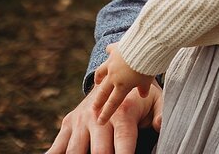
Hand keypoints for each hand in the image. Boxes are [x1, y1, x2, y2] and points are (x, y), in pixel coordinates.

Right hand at [46, 77, 161, 153]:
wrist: (115, 73)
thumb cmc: (140, 95)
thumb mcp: (157, 98)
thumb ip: (161, 112)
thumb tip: (159, 125)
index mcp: (122, 112)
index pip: (123, 142)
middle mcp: (98, 117)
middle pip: (99, 151)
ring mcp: (81, 121)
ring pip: (75, 150)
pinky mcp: (68, 123)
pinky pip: (57, 145)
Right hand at [92, 44, 153, 123]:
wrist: (146, 46)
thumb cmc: (150, 65)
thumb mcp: (148, 80)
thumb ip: (144, 88)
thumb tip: (143, 95)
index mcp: (123, 86)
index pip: (113, 103)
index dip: (106, 113)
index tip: (100, 121)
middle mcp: (114, 75)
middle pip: (103, 91)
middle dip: (98, 100)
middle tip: (93, 108)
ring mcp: (112, 62)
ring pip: (101, 72)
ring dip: (98, 77)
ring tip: (97, 81)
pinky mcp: (116, 49)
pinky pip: (111, 50)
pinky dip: (110, 51)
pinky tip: (109, 50)